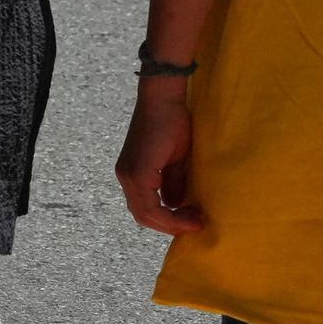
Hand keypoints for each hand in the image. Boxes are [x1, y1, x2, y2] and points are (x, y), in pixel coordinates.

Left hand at [113, 85, 206, 236]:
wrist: (164, 99)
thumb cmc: (172, 122)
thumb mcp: (176, 159)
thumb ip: (173, 183)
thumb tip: (176, 204)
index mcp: (132, 174)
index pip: (145, 209)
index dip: (168, 220)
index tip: (194, 220)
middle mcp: (125, 177)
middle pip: (143, 215)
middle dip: (171, 225)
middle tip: (197, 223)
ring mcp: (128, 175)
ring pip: (144, 214)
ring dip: (171, 223)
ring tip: (196, 220)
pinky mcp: (136, 172)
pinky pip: (149, 205)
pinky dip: (168, 214)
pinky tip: (189, 212)